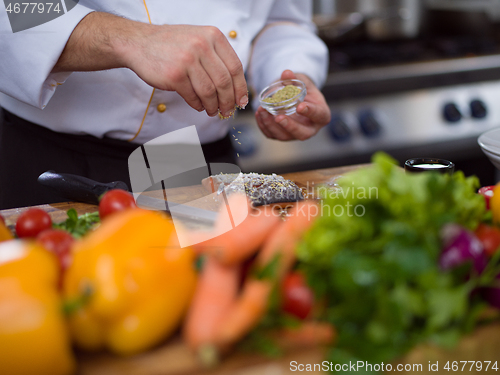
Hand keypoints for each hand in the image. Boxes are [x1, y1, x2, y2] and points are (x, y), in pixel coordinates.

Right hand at [122, 24, 248, 116]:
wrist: (139, 43)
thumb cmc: (171, 45)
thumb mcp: (199, 40)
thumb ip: (217, 58)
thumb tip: (235, 89)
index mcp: (213, 36)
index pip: (235, 67)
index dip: (240, 88)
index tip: (241, 101)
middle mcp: (202, 45)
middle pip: (224, 82)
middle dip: (228, 102)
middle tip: (226, 111)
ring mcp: (188, 60)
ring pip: (210, 92)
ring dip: (212, 106)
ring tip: (211, 111)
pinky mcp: (175, 75)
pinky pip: (193, 96)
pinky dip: (198, 105)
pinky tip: (198, 105)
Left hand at [255, 70, 330, 140]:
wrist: (294, 98)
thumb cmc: (302, 90)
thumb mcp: (301, 81)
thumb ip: (294, 79)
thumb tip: (286, 73)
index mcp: (321, 114)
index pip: (319, 115)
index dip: (310, 112)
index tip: (300, 106)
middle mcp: (310, 128)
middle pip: (302, 134)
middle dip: (289, 126)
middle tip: (278, 117)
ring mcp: (295, 134)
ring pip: (284, 137)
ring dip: (271, 125)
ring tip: (262, 110)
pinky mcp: (283, 135)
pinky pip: (272, 135)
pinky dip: (263, 125)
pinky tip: (259, 114)